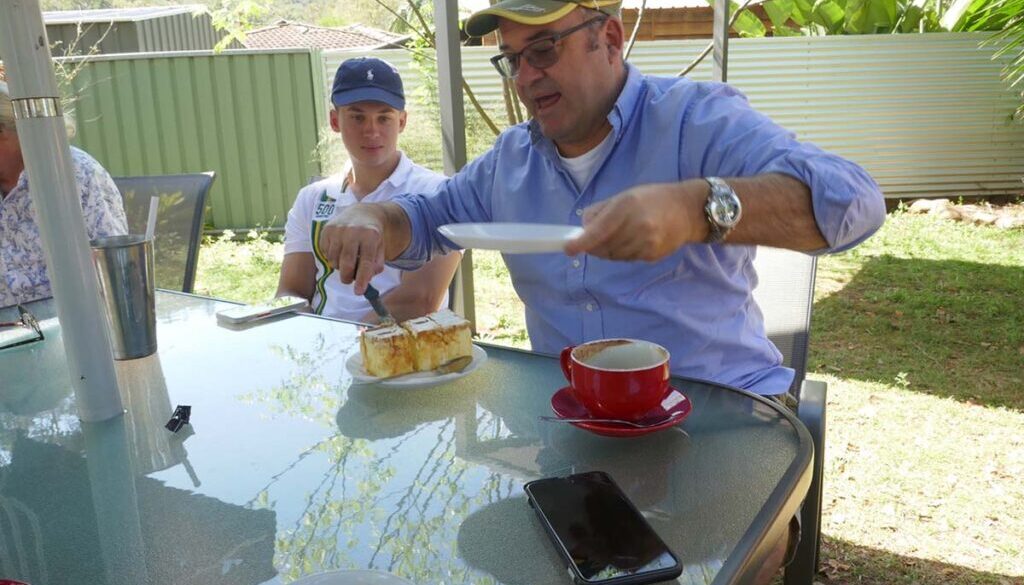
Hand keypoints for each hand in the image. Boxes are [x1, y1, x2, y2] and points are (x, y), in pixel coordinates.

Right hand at [318, 203, 386, 293]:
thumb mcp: (380, 248)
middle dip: (347, 277)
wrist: (362, 213)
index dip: (362, 279)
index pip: (366, 262)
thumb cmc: (372, 236)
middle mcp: (353, 231)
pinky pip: (325, 253)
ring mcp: (338, 229)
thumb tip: (366, 279)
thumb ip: (376, 265)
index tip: (359, 292)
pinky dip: (332, 257)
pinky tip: (339, 250)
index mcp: (371, 235)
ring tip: (347, 259)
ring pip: (334, 260)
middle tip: (349, 280)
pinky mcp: (326, 230)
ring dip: (339, 267)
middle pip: (346, 263)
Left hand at [564, 181, 708, 260]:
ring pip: (613, 256)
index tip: (568, 248)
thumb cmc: (652, 198)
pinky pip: (626, 259)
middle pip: (603, 247)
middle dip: (593, 245)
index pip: (599, 230)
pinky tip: (631, 240)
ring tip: (618, 235)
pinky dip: (621, 252)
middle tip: (594, 238)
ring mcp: (647, 243)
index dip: (582, 242)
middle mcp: (638, 226)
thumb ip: (600, 212)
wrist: (688, 210)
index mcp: (627, 206)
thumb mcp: (624, 196)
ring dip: (607, 250)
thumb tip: (582, 230)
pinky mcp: (652, 255)